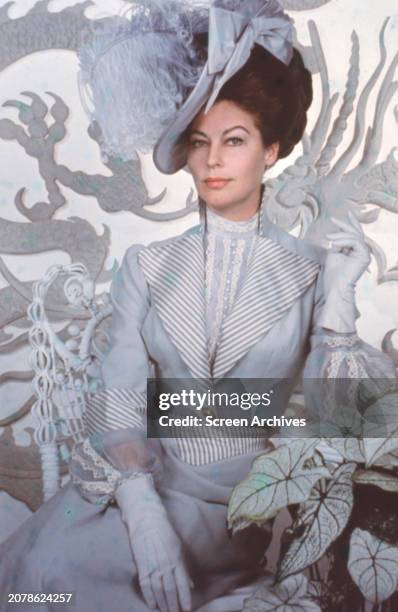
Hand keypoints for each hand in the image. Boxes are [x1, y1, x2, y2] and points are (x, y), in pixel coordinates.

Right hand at [115, 476, 192, 611]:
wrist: (147, 519)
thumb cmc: (165, 532)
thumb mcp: (178, 548)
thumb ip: (183, 568)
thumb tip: (190, 585)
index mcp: (176, 559)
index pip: (182, 584)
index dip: (185, 599)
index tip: (187, 610)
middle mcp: (165, 564)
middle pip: (170, 590)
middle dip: (173, 606)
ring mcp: (152, 564)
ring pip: (158, 590)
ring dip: (162, 604)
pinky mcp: (141, 564)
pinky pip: (145, 584)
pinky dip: (149, 596)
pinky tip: (152, 605)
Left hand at [324, 211, 369, 297]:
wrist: (335, 286)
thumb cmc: (332, 273)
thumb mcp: (333, 253)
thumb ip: (338, 243)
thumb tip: (338, 233)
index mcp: (355, 251)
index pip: (354, 235)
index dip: (348, 224)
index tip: (338, 217)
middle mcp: (362, 251)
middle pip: (356, 233)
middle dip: (344, 225)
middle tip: (333, 220)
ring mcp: (365, 254)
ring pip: (354, 236)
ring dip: (340, 235)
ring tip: (328, 238)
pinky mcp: (365, 256)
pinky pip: (355, 242)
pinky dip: (344, 241)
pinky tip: (334, 244)